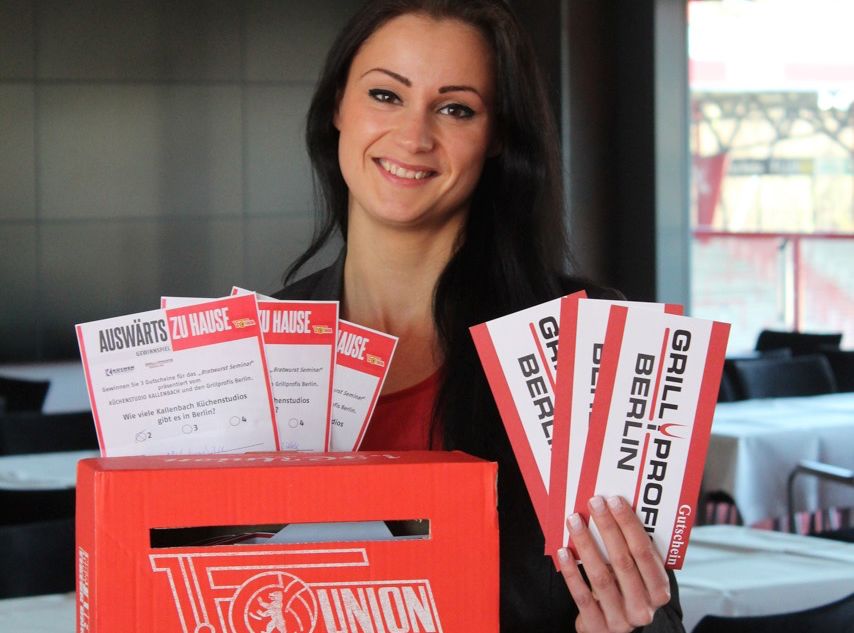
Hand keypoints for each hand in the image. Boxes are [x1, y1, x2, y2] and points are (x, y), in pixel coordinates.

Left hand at [556, 495, 670, 632]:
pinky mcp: (598, 627)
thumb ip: (633, 554)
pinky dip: (572, 572)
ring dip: (586, 544)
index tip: (615, 501)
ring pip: (601, 577)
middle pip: (623, 561)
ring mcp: (620, 619)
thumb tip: (614, 512)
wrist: (613, 631)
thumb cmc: (625, 594)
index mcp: (659, 590)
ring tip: (574, 521)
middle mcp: (643, 607)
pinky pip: (582, 596)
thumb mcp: (638, 578)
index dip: (629, 525)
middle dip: (607, 528)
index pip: (644, 552)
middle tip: (594, 503)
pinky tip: (564, 552)